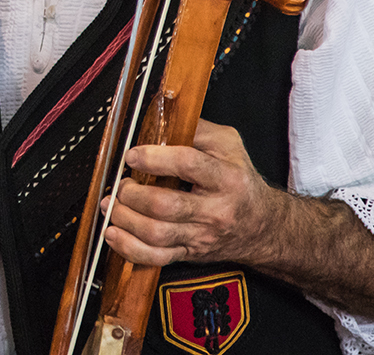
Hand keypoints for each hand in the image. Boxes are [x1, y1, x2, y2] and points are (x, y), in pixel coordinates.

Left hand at [101, 118, 280, 268]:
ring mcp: (200, 236)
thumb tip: (164, 114)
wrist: (261, 226)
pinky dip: (129, 248)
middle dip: (133, 194)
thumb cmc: (239, 181)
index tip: (133, 155)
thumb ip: (197, 128)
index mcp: (226, 179)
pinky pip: (155, 258)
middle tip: (122, 183)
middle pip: (166, 206)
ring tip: (112, 204)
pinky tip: (113, 232)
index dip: (154, 158)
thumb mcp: (228, 144)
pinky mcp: (189, 253)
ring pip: (156, 234)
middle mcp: (214, 211)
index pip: (188, 165)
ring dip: (125, 219)